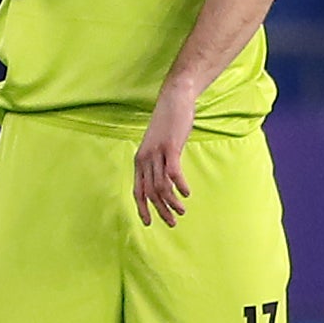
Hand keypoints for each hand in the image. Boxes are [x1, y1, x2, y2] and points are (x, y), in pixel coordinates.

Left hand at [132, 88, 195, 227]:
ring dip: (172, 202)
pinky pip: (173, 173)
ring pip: (161, 186)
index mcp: (140, 161)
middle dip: (160, 211)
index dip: (142, 208)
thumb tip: (165, 179)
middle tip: (172, 223)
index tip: (148, 223)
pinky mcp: (170, 147)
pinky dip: (179, 185)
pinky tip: (187, 193)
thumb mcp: (158, 145)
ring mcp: (156, 153)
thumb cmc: (168, 123)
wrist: (173, 99)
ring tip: (182, 211)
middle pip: (150, 193)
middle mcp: (145, 159)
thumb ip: (159, 162)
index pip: (137, 191)